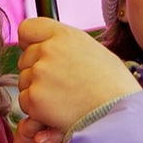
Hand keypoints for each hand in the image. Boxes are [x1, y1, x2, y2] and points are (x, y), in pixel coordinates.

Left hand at [15, 17, 135, 138]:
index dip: (30, 42)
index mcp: (64, 35)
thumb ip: (67, 45)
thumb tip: (48, 45)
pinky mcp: (35, 97)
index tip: (37, 53)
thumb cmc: (113, 86)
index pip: (27, 28)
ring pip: (24, 81)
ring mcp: (40, 73)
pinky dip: (36, 108)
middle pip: (25, 58)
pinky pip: (24, 101)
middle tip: (60, 85)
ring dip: (37, 91)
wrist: (118, 113)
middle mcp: (49, 49)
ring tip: (64, 99)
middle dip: (36, 71)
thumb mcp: (93, 51)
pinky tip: (58, 110)